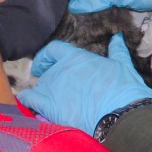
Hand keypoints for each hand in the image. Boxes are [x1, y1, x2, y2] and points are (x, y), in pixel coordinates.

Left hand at [18, 36, 151, 132]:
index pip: (53, 49)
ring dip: (40, 94)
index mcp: (76, 57)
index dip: (45, 56)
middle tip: (55, 91)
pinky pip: (29, 100)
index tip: (42, 64)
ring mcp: (54, 89)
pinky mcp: (50, 107)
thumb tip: (118, 38)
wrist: (121, 113)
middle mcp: (61, 70)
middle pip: (46, 73)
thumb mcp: (123, 65)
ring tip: (46, 104)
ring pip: (37, 88)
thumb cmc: (124, 89)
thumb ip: (117, 50)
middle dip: (49, 81)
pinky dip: (27, 102)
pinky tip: (30, 107)